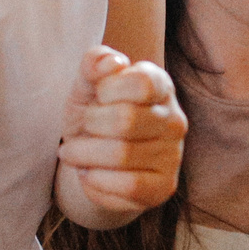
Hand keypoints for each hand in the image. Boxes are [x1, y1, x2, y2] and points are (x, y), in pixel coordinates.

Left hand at [57, 46, 185, 223]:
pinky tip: (90, 175)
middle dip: (90, 124)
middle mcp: (174, 120)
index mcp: (160, 86)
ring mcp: (172, 155)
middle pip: (127, 120)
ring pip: (122, 155)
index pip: (141, 83)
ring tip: (74, 153)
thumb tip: (110, 62)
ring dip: (84, 155)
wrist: (92, 160)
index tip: (98, 96)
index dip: (108, 89)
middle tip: (81, 128)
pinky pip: (128, 186)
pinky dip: (97, 181)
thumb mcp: (86, 85)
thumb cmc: (93, 115)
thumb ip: (93, 64)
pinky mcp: (164, 187)